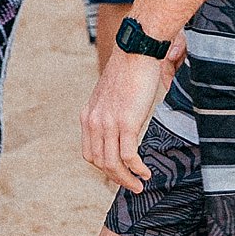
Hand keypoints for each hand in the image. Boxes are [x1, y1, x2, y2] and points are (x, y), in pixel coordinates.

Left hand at [82, 43, 176, 191]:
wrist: (136, 50)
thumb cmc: (128, 69)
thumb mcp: (110, 94)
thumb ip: (110, 113)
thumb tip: (122, 128)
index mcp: (88, 115)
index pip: (90, 153)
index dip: (104, 168)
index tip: (118, 173)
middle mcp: (94, 121)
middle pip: (100, 163)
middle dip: (116, 178)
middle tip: (132, 184)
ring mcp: (109, 123)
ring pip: (113, 164)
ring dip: (126, 179)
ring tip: (139, 183)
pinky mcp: (127, 122)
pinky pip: (128, 156)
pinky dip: (137, 169)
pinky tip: (146, 171)